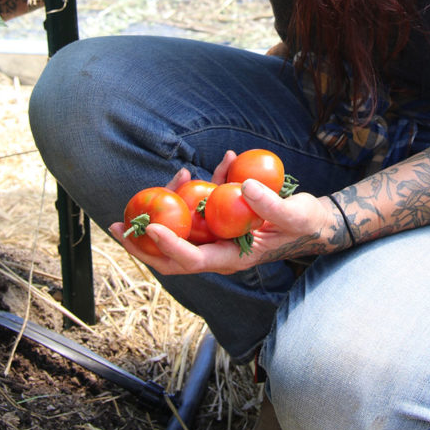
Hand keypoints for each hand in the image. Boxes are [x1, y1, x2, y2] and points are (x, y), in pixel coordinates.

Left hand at [109, 176, 335, 275]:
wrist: (313, 221)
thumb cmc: (305, 221)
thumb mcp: (293, 213)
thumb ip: (270, 205)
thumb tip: (244, 187)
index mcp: (233, 259)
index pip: (194, 260)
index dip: (171, 247)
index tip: (152, 228)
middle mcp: (220, 252)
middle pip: (171, 256)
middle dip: (143, 243)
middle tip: (115, 225)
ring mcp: (217, 238)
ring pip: (180, 230)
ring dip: (166, 209)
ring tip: (162, 183)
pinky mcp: (219, 222)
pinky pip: (196, 210)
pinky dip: (193, 190)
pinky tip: (198, 169)